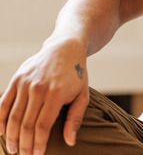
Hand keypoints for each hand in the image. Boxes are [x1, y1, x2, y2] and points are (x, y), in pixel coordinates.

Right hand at [0, 37, 89, 154]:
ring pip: (13, 116)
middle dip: (24, 143)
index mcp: (56, 94)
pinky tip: (1, 132)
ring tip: (12, 149)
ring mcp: (25, 83)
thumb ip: (75, 119)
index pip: (43, 125)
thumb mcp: (82, 95)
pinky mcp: (16, 80)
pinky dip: (0, 119)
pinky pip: (3, 103)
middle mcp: (38, 88)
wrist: (64, 49)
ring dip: (11, 135)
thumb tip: (70, 142)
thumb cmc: (76, 75)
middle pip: (26, 124)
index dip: (38, 143)